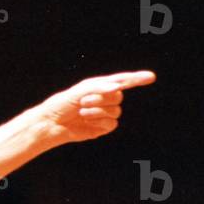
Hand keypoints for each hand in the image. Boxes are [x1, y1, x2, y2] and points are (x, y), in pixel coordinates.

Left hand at [34, 70, 155, 143]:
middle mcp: (104, 99)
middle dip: (101, 99)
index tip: (150, 77)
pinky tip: (87, 122)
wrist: (52, 123)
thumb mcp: (79, 91)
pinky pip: (112, 124)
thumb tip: (117, 87)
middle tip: (83, 102)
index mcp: (100, 86)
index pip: (122, 81)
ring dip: (98, 111)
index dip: (137, 79)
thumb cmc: (62, 104)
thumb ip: (98, 88)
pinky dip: (99, 122)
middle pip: (118, 97)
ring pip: (115, 111)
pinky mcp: (102, 127)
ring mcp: (105, 113)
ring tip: (82, 112)